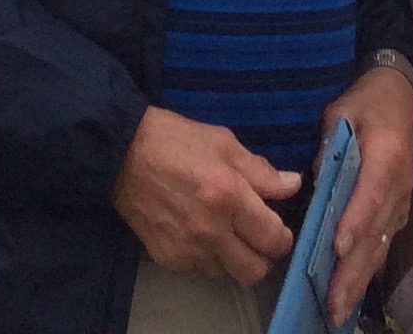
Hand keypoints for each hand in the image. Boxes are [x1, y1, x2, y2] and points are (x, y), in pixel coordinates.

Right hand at [110, 105, 299, 284]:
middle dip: (263, 256)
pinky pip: (200, 269)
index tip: (276, 226)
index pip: (273, 238)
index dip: (282, 236)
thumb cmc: (174, 139)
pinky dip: (207, 257)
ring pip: (228, 274)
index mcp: (229, 196)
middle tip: (256, 237)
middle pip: (255, 270)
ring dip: (234, 259)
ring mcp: (188, 249)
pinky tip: (199, 232)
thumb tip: (293, 185)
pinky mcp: (168, 259)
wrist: (119, 152)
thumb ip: (260, 170)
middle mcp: (211, 231)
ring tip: (226, 233)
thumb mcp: (222, 142)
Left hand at [322, 63, 412, 322]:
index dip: (354, 222)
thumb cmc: (367, 102)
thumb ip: (329, 144)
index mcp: (386, 156)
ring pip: (378, 248)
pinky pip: (380, 246)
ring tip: (339, 310)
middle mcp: (398, 187)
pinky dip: (365, 272)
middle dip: (353, 271)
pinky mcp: (396, 214)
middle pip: (375, 233)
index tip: (338, 249)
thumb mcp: (342, 110)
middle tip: (333, 303)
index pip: (370, 194)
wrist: (401, 98)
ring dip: (358, 281)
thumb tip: (317, 182)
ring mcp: (400, 205)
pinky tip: (350, 294)